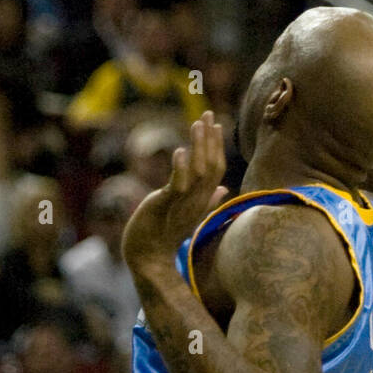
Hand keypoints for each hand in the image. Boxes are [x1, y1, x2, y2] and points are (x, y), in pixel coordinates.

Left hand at [122, 113, 227, 270]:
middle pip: (212, 166)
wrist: (148, 258)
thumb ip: (208, 199)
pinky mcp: (166, 207)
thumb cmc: (167, 234)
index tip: (215, 124)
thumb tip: (224, 189)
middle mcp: (198, 200)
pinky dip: (180, 168)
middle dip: (210, 139)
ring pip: (199, 172)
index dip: (217, 146)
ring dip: (199, 146)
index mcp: (203, 199)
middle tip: (208, 114)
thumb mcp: (190, 212)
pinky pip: (178, 186)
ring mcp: (183, 203)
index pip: (216, 169)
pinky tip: (180, 151)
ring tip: (197, 124)